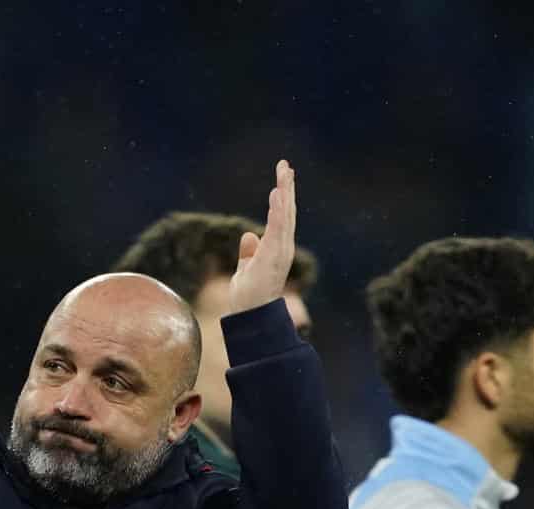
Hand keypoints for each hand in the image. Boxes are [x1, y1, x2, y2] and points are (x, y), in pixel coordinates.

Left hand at [225, 160, 296, 315]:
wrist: (249, 317)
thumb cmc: (249, 297)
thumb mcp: (246, 269)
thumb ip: (249, 253)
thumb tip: (249, 236)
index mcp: (276, 249)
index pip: (281, 217)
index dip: (283, 197)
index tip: (282, 177)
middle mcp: (282, 248)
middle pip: (286, 212)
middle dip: (287, 188)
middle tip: (285, 165)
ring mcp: (279, 252)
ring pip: (284, 217)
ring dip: (285, 194)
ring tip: (284, 173)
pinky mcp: (273, 256)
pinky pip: (277, 228)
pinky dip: (278, 211)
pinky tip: (277, 194)